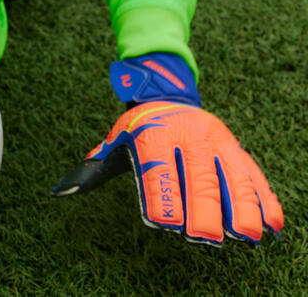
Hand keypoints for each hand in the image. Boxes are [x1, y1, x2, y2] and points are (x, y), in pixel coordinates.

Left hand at [52, 101, 283, 244]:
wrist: (168, 93)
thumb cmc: (138, 128)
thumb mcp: (114, 140)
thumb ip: (92, 168)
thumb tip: (61, 191)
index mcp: (153, 135)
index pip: (158, 170)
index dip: (163, 197)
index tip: (167, 225)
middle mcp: (188, 135)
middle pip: (198, 176)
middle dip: (203, 208)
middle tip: (204, 238)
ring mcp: (216, 140)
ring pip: (232, 175)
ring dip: (240, 207)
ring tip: (243, 236)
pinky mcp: (235, 147)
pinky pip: (253, 173)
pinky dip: (264, 199)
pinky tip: (270, 224)